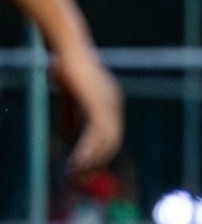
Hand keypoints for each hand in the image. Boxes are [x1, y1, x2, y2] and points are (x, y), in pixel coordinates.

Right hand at [53, 46, 122, 173]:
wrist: (66, 48)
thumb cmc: (66, 67)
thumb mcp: (69, 96)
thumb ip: (70, 115)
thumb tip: (69, 135)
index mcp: (110, 103)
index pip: (110, 134)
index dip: (99, 151)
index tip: (87, 166)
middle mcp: (113, 105)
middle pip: (111, 141)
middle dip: (97, 160)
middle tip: (82, 176)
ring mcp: (108, 104)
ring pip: (105, 140)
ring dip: (91, 159)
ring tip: (77, 172)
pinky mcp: (98, 104)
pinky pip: (96, 133)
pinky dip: (87, 149)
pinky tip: (78, 161)